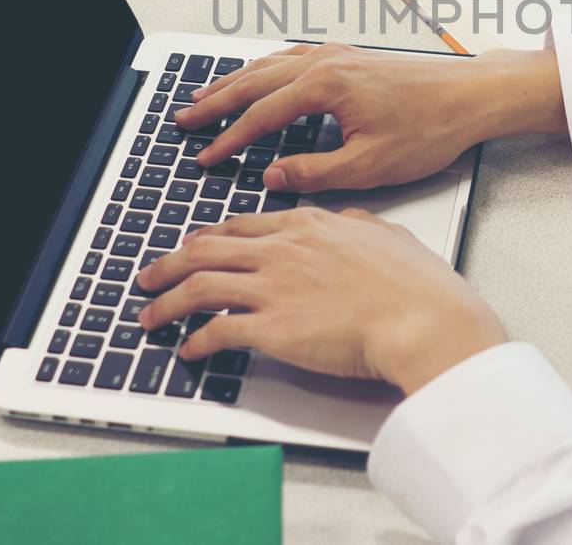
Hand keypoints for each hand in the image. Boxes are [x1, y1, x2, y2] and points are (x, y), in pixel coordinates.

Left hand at [135, 208, 506, 393]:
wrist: (422, 318)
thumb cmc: (417, 285)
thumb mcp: (389, 234)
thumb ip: (362, 225)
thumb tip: (353, 221)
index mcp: (309, 225)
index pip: (243, 225)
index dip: (211, 237)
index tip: (195, 246)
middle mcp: (282, 250)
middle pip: (206, 249)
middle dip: (169, 264)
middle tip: (150, 275)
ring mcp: (272, 287)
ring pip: (197, 286)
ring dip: (165, 302)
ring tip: (149, 316)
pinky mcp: (270, 328)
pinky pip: (215, 331)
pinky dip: (193, 341)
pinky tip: (186, 350)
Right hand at [174, 42, 566, 192]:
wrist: (473, 95)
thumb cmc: (431, 128)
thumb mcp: (370, 166)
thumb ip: (314, 173)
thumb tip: (273, 179)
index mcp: (325, 85)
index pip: (261, 116)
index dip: (228, 140)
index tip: (203, 156)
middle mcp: (325, 61)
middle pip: (254, 81)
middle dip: (215, 103)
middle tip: (183, 120)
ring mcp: (337, 54)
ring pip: (270, 65)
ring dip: (235, 82)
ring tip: (206, 98)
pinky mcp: (351, 57)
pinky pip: (292, 58)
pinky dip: (265, 69)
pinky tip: (259, 76)